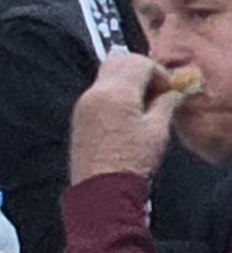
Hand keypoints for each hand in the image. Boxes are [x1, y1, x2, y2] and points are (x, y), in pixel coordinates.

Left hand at [70, 47, 180, 190]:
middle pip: (120, 62)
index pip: (140, 63)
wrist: (102, 190)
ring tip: (143, 104)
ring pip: (107, 74)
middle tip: (156, 91)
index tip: (168, 89)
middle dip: (141, 70)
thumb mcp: (157, 131)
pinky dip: (114, 92)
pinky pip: (98, 91)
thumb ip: (166, 104)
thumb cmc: (131, 163)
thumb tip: (173, 92)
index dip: (159, 73)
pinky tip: (127, 113)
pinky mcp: (79, 116)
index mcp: (116, 93)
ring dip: (127, 80)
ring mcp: (83, 104)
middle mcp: (95, 93)